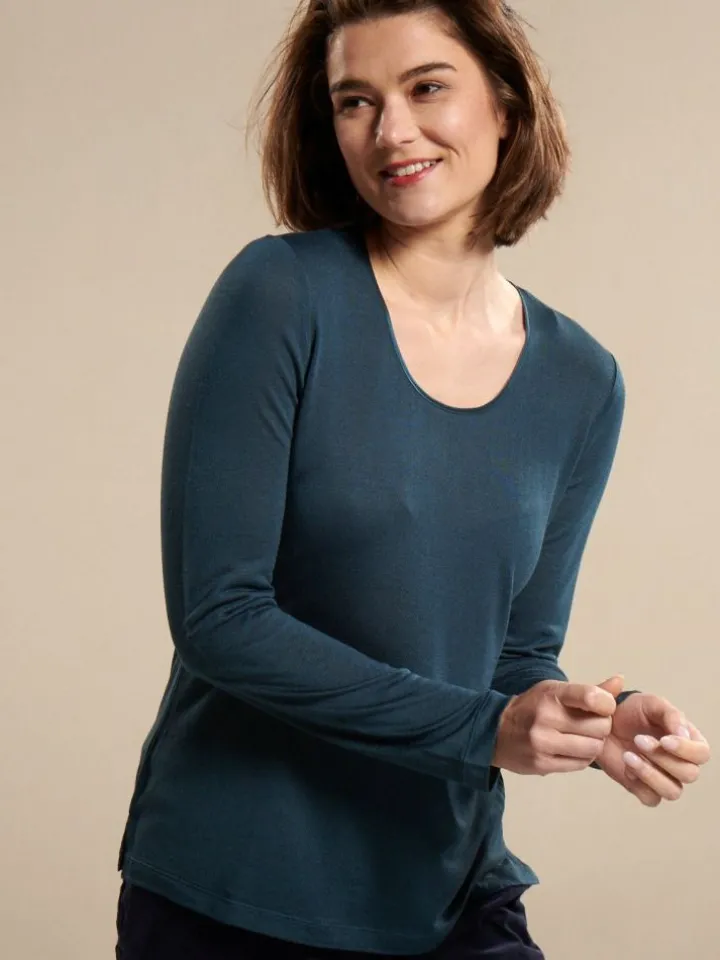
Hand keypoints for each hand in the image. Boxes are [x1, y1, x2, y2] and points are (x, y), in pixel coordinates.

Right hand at [493, 675, 623, 775]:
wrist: (495, 731)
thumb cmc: (533, 707)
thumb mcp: (556, 691)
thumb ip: (590, 691)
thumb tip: (620, 681)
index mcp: (551, 694)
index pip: (591, 697)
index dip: (607, 704)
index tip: (604, 707)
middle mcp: (546, 718)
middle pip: (599, 727)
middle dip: (602, 726)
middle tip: (593, 725)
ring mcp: (543, 743)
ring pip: (593, 748)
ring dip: (595, 744)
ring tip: (584, 738)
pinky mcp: (542, 764)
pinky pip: (580, 764)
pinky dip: (584, 757)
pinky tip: (574, 750)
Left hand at [594, 689, 710, 805]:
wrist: (606, 721)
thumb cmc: (634, 711)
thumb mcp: (652, 704)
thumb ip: (671, 715)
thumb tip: (683, 734)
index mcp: (689, 741)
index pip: (702, 753)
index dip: (686, 750)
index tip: (664, 740)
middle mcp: (681, 763)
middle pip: (689, 774)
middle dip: (663, 758)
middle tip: (638, 740)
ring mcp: (664, 779)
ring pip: (673, 792)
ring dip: (651, 774)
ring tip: (629, 755)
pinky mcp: (644, 789)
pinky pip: (651, 799)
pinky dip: (639, 784)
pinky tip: (627, 767)